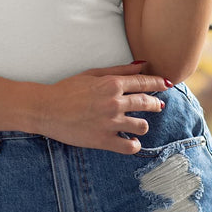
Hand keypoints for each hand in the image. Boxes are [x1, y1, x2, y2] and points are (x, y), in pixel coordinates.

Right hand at [39, 61, 168, 152]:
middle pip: (147, 103)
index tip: (165, 84)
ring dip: (143, 125)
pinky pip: (130, 146)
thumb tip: (142, 64)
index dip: (157, 83)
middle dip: (155, 104)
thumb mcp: (92, 74)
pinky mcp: (104, 140)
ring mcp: (110, 122)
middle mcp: (115, 103)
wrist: (46, 109)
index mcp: (112, 84)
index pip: (143, 83)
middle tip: (158, 106)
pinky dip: (134, 145)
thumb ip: (119, 70)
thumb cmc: (67, 89)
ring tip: (138, 125)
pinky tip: (131, 142)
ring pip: (142, 126)